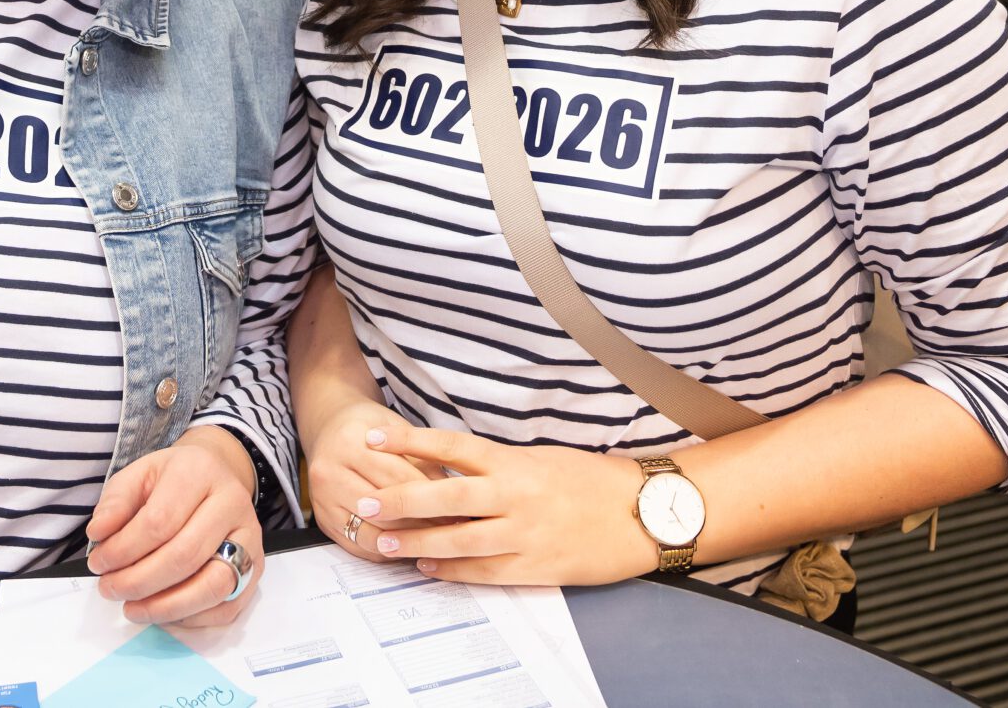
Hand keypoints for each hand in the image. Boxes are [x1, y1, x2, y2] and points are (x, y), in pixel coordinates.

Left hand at [85, 426, 264, 627]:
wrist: (216, 477)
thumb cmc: (173, 481)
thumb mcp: (139, 475)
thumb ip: (115, 503)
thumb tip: (99, 534)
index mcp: (199, 472)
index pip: (159, 521)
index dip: (123, 550)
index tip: (98, 564)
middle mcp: (232, 503)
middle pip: (185, 556)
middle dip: (139, 582)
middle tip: (109, 589)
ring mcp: (250, 538)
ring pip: (212, 586)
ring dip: (166, 607)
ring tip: (132, 609)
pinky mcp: (257, 568)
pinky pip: (226, 607)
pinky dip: (191, 619)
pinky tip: (162, 612)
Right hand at [305, 400, 438, 561]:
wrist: (329, 430)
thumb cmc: (370, 428)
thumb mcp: (398, 428)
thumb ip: (423, 458)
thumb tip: (454, 495)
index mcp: (349, 442)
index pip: (398, 477)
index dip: (432, 494)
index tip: (460, 507)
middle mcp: (329, 471)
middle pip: (385, 509)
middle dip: (423, 522)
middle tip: (454, 531)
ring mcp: (322, 500)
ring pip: (372, 533)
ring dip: (406, 541)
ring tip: (435, 541)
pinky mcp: (323, 522)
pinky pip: (360, 546)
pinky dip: (387, 550)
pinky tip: (409, 546)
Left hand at [357, 426, 652, 585]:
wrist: (644, 512)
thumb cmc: (594, 480)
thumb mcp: (544, 459)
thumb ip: (501, 465)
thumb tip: (458, 467)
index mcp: (515, 461)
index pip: (451, 446)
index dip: (409, 442)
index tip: (372, 437)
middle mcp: (515, 494)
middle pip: (445, 495)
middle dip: (400, 500)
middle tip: (363, 504)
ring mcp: (525, 533)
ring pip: (459, 538)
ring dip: (417, 543)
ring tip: (383, 543)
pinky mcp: (537, 566)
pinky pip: (485, 570)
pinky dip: (453, 570)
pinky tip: (428, 569)